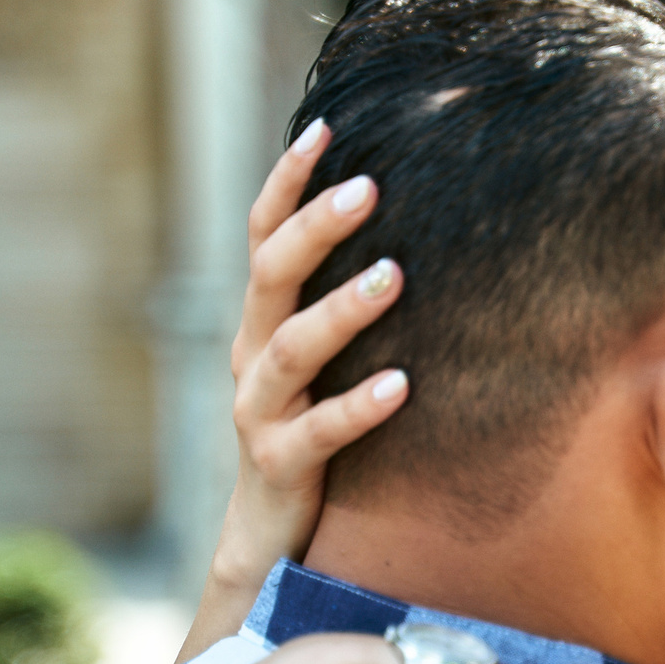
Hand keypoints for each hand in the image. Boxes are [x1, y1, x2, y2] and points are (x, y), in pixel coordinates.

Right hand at [180, 123, 411, 663]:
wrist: (270, 534)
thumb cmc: (314, 430)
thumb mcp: (324, 361)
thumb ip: (345, 302)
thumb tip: (413, 232)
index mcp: (261, 322)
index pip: (262, 237)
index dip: (286, 182)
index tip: (326, 129)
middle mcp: (251, 357)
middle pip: (271, 276)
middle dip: (315, 227)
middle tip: (369, 187)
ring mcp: (260, 413)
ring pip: (291, 351)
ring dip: (341, 310)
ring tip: (394, 276)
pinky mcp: (281, 466)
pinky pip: (319, 433)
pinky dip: (359, 406)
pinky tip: (404, 385)